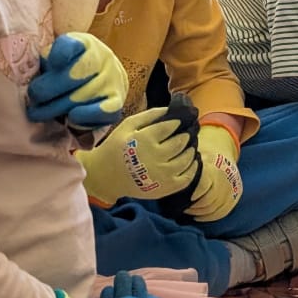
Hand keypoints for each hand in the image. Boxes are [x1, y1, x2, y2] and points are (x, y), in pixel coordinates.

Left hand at [27, 33, 128, 127]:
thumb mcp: (57, 55)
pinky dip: (87, 116)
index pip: (72, 45)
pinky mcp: (117, 102)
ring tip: (39, 113)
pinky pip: (104, 112)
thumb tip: (30, 71)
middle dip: (48, 88)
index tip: (51, 63)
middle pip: (75, 75)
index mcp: (84, 44)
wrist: (102, 76)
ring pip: (83, 96)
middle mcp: (103, 59)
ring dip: (58, 107)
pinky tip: (71, 118)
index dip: (61, 53)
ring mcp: (112, 81)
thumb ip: (46, 59)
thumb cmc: (70, 67)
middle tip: (33, 97)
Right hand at [83, 107, 197, 203]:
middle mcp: (155, 158)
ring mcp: (162, 175)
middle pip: (181, 142)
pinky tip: (191, 161)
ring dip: (191, 150)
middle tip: (186, 133)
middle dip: (186, 135)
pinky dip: (192, 167)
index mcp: (145, 140)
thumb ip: (149, 115)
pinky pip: (187, 177)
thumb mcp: (127, 125)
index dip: (177, 122)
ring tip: (188, 146)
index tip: (179, 121)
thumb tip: (171, 109)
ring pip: (187, 159)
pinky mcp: (166, 188)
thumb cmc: (116, 147)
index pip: (170, 126)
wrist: (105, 176)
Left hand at [185, 123, 243, 222]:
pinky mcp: (234, 196)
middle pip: (208, 201)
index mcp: (211, 169)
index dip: (196, 194)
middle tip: (184, 208)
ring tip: (189, 211)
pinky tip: (198, 217)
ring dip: (200, 213)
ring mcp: (229, 189)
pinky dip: (209, 217)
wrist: (223, 159)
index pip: (204, 185)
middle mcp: (222, 180)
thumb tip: (168, 180)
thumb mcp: (194, 161)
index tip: (188, 199)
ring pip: (214, 208)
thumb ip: (185, 170)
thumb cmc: (201, 162)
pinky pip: (222, 212)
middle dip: (195, 207)